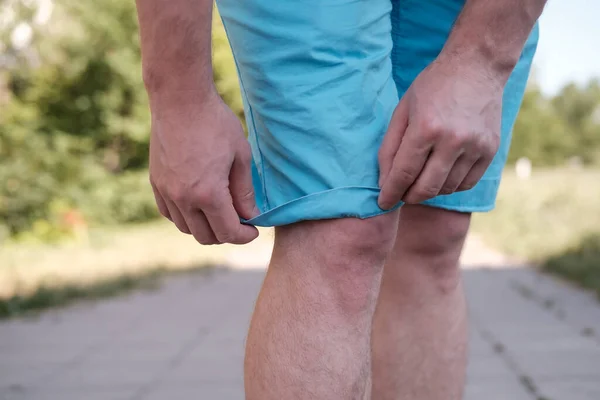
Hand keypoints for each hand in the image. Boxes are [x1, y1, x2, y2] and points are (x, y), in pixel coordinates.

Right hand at [149, 90, 258, 244]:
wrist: (180, 100)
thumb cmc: (215, 123)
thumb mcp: (241, 156)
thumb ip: (245, 192)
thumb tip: (250, 216)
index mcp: (208, 194)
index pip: (228, 233)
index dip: (244, 236)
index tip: (253, 230)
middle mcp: (183, 198)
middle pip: (206, 237)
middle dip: (226, 235)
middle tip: (239, 222)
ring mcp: (166, 192)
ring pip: (186, 229)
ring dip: (205, 228)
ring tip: (220, 212)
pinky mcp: (155, 183)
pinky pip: (169, 214)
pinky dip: (185, 217)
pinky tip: (198, 205)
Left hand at [378, 56, 503, 208]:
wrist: (477, 66)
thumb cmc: (432, 87)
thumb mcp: (402, 110)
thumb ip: (390, 148)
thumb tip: (384, 182)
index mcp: (426, 128)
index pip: (403, 174)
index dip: (390, 193)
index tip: (383, 203)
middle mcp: (453, 140)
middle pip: (426, 188)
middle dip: (408, 197)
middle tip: (400, 194)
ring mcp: (475, 147)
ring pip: (446, 189)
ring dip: (429, 191)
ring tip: (420, 180)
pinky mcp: (490, 150)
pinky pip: (467, 183)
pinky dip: (450, 186)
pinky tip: (441, 176)